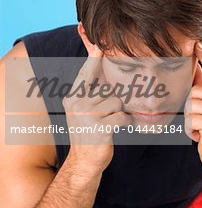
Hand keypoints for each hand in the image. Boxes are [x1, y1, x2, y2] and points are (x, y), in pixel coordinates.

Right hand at [62, 46, 130, 174]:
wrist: (84, 162)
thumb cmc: (88, 133)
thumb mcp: (83, 110)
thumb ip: (90, 92)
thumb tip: (101, 72)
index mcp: (72, 97)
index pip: (85, 74)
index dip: (94, 59)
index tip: (99, 45)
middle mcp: (77, 103)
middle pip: (108, 90)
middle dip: (113, 101)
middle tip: (105, 116)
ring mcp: (87, 115)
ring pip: (117, 102)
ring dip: (118, 113)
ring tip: (108, 123)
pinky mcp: (99, 127)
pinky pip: (122, 116)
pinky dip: (123, 123)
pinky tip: (113, 130)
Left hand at [184, 42, 201, 171]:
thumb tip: (191, 68)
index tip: (196, 44)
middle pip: (195, 91)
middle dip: (190, 107)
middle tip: (199, 121)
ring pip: (190, 105)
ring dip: (190, 119)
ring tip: (200, 129)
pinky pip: (190, 119)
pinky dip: (190, 129)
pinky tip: (200, 136)